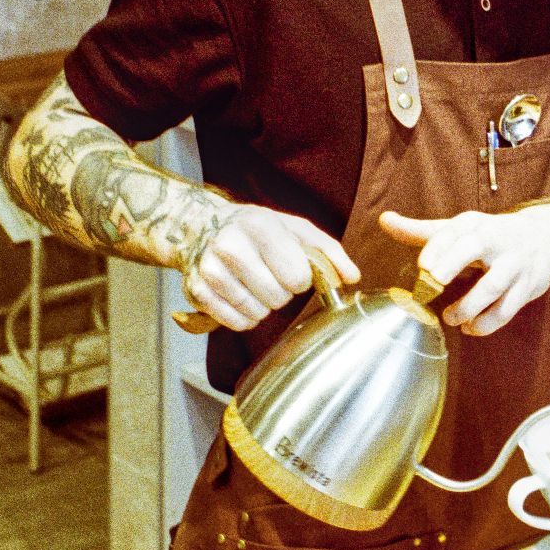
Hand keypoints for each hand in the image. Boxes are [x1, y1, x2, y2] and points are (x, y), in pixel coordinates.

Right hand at [180, 204, 358, 332]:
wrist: (203, 226)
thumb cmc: (260, 230)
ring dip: (264, 306)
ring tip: (255, 284)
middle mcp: (231, 246)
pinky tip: (242, 296)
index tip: (293, 269)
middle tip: (271, 276)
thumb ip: (329, 253)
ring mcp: (210, 270)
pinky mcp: (197, 292)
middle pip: (277, 298)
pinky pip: (236, 323)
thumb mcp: (297, 230)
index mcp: (261, 227)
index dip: (301, 279)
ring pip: (257, 313)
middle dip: (282, 293)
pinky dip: (245, 317)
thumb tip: (353, 277)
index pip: (297, 277)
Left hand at [379, 204, 549, 336]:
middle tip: (433, 281)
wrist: (547, 237)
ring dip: (469, 305)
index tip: (422, 265)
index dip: (438, 247)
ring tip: (451, 318)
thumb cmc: (492, 235)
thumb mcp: (460, 229)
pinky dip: (487, 323)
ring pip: (494, 285)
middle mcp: (496, 239)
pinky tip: (470, 328)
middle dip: (454, 262)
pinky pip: (508, 308)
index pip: (454, 230)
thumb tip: (384, 220)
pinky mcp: (528, 286)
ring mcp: (515, 263)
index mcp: (476, 224)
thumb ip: (421, 231)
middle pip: (476, 246)